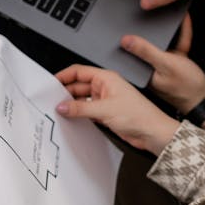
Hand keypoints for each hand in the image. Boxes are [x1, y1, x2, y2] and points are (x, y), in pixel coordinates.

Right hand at [55, 65, 178, 154]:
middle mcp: (105, 87)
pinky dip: (79, 114)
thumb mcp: (105, 109)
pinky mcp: (106, 114)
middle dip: (65, 92)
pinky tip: (71, 119)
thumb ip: (80, 108)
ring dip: (71, 105)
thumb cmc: (139, 115)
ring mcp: (105, 101)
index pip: (79, 71)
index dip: (64, 75)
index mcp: (106, 78)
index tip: (51, 83)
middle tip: (51, 100)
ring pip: (82, 99)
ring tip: (58, 111)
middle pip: (78, 85)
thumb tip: (63, 106)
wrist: (153, 132)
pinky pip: (87, 111)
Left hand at [121, 14, 204, 114]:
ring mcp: (163, 63)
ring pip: (162, 41)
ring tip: (163, 9)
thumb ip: (147, 51)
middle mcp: (150, 67)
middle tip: (144, 9)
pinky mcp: (175, 60)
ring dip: (165, 28)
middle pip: (146, 44)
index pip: (130, 52)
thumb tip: (125, 40)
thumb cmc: (186, 86)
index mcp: (142, 72)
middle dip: (148, 28)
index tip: (124, 20)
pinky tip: (183, 19)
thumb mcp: (166, 64)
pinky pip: (176, 42)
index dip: (126, 37)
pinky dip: (181, 32)